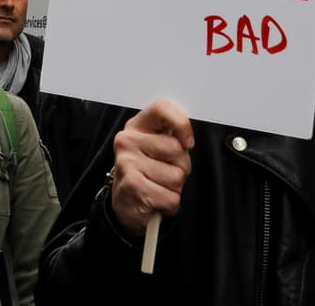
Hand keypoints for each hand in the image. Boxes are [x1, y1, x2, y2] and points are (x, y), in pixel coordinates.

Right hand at [108, 99, 193, 236]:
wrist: (127, 206)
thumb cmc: (149, 174)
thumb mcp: (160, 149)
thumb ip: (174, 136)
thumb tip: (187, 138)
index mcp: (137, 126)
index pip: (162, 108)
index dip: (181, 124)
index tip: (187, 142)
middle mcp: (127, 140)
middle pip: (177, 148)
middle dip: (181, 167)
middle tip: (164, 173)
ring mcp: (127, 162)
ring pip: (176, 176)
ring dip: (174, 188)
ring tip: (158, 187)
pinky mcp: (131, 185)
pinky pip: (171, 197)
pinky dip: (169, 204)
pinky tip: (156, 200)